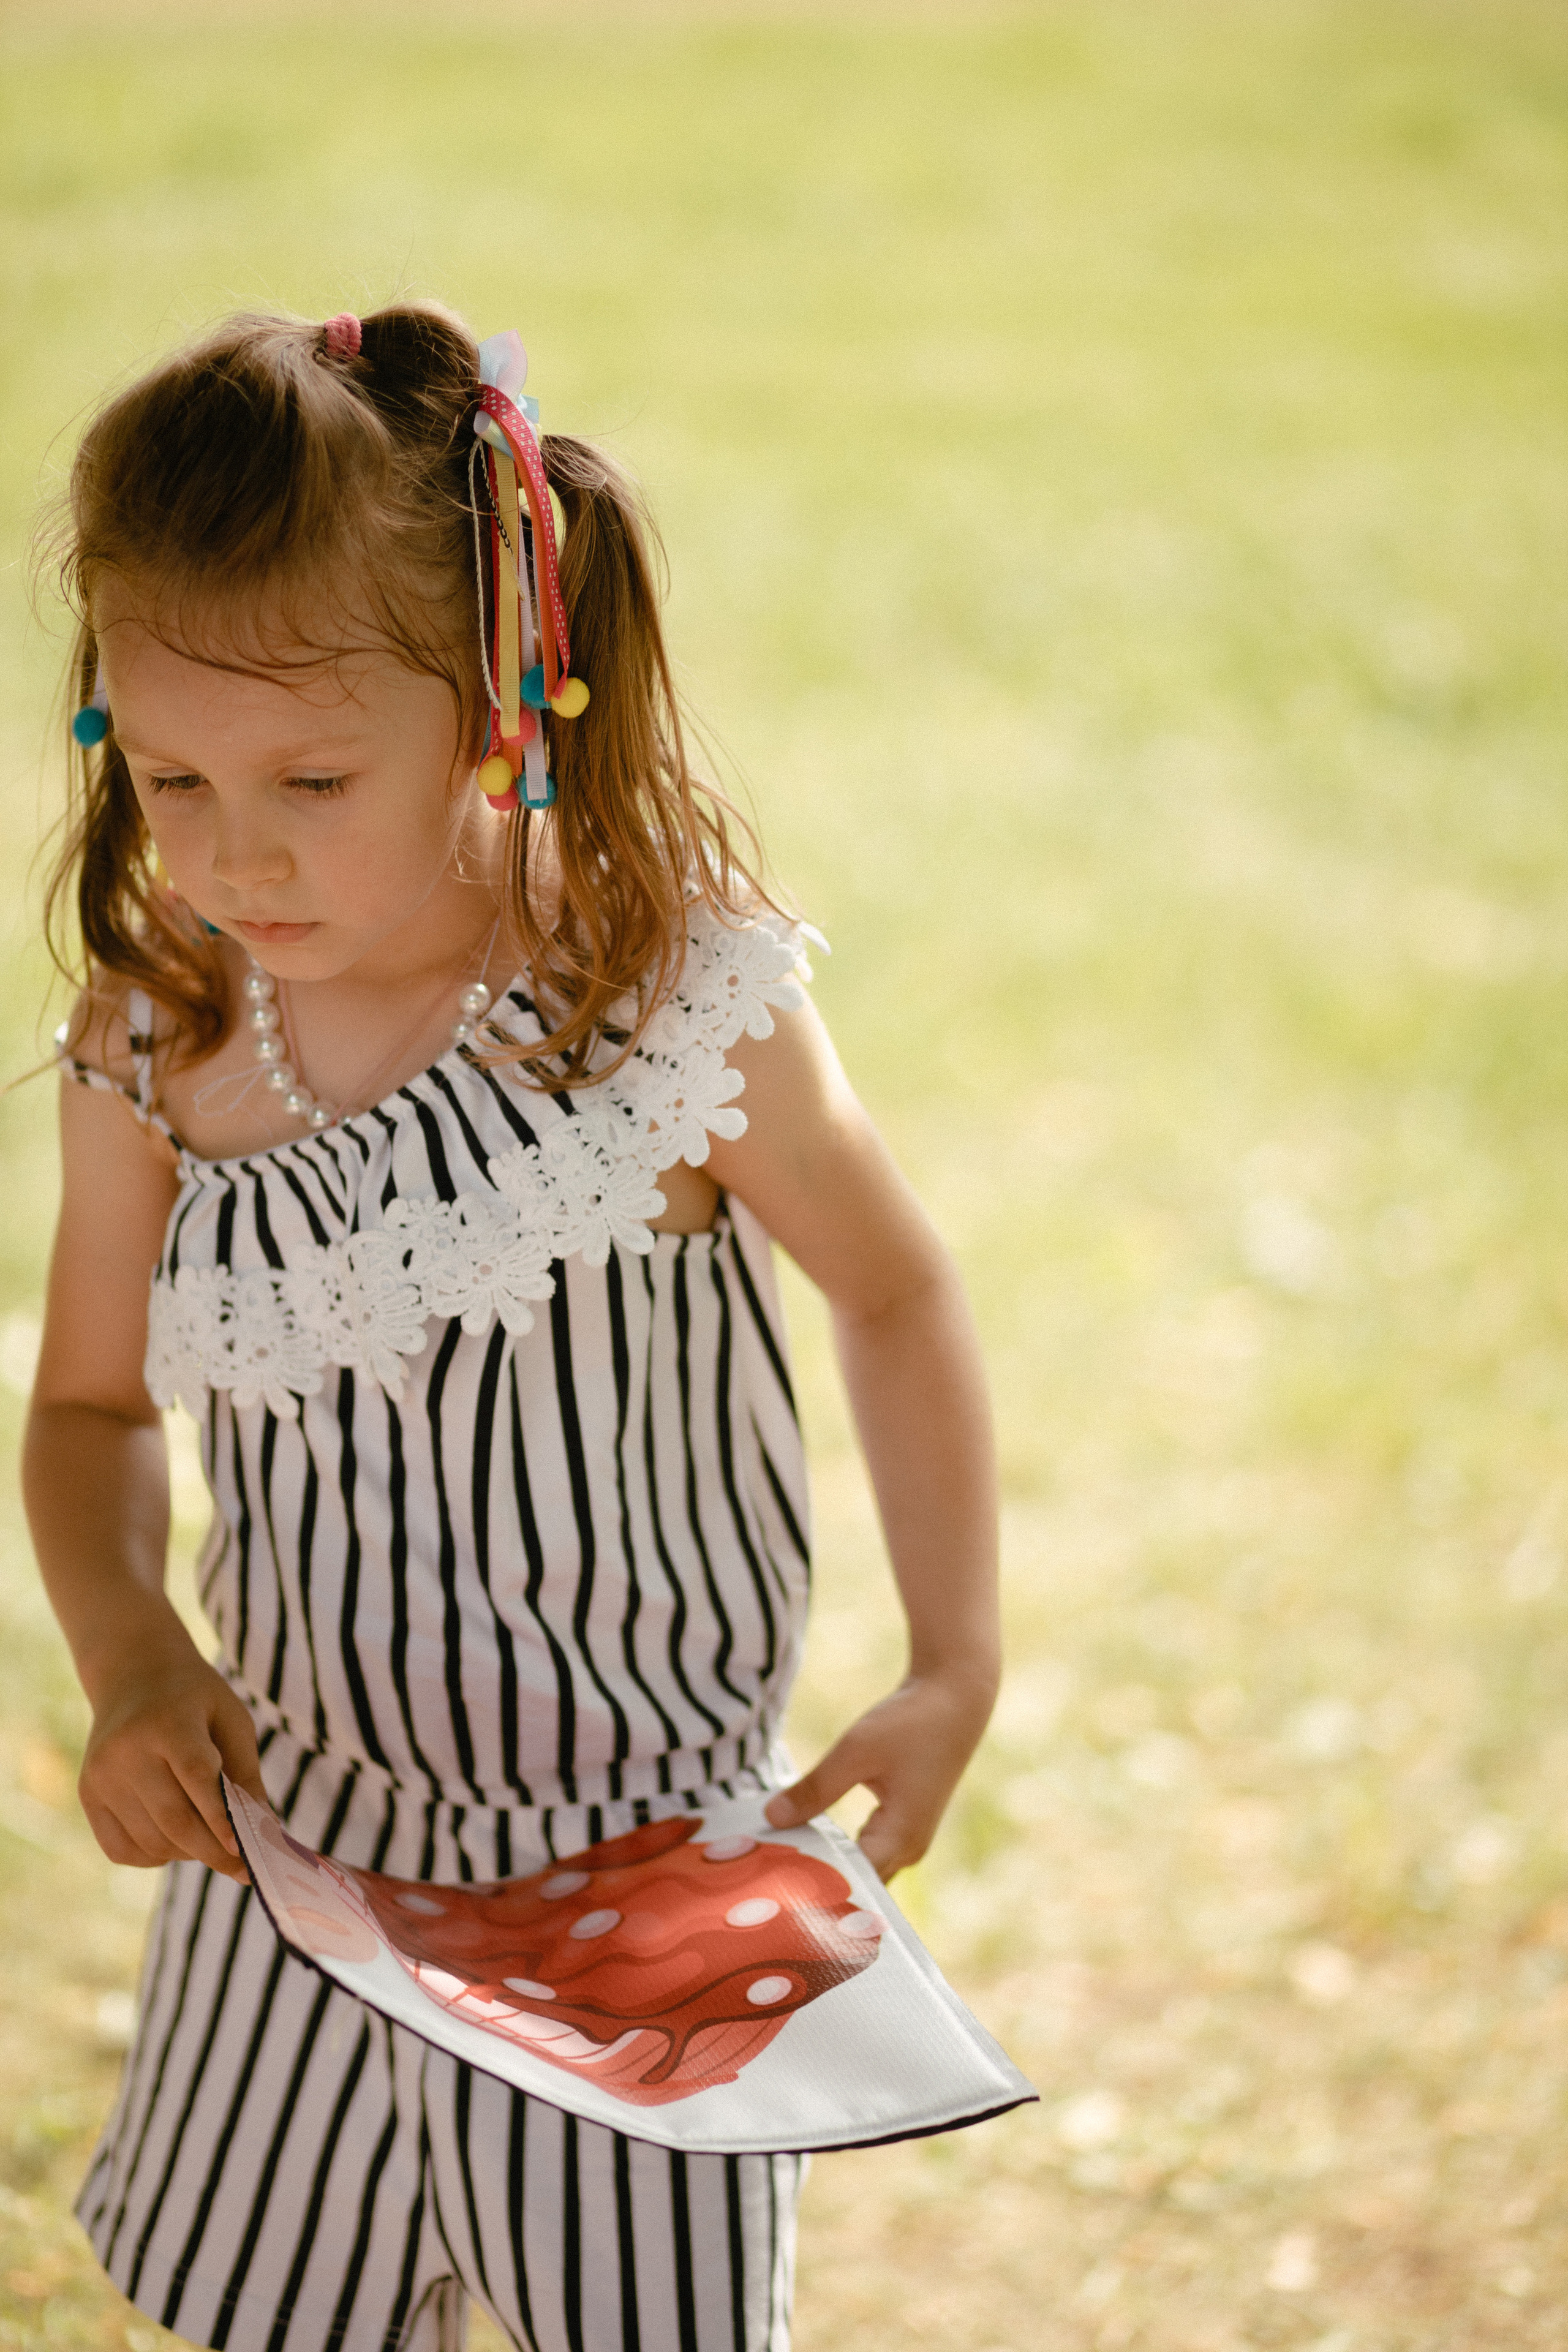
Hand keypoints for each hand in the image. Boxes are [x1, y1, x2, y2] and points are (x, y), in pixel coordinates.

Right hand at [79, 1632, 267, 1885]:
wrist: (134, 1675)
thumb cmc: (195, 1700)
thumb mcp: (231, 1719)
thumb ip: (247, 1773)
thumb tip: (264, 1831)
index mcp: (167, 1722)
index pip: (196, 1777)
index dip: (220, 1818)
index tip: (245, 1851)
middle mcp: (125, 1751)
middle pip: (174, 1819)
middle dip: (213, 1852)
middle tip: (242, 1870)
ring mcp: (100, 1775)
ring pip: (151, 1841)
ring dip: (187, 1854)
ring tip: (211, 1844)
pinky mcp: (87, 1795)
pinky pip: (122, 1849)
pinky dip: (155, 1856)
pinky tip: (175, 1840)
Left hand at [764, 1665, 996, 1880]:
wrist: (954, 1701)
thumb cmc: (910, 1724)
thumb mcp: (855, 1751)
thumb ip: (815, 1789)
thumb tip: (771, 1819)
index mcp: (899, 1839)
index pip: (850, 1885)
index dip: (811, 1890)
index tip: (771, 1889)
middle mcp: (908, 1850)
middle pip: (855, 1885)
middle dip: (814, 1885)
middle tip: (764, 1884)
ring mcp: (909, 1841)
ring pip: (860, 1871)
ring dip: (825, 1868)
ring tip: (777, 1869)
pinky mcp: (904, 1827)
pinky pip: (867, 1854)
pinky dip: (837, 1852)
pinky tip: (805, 1845)